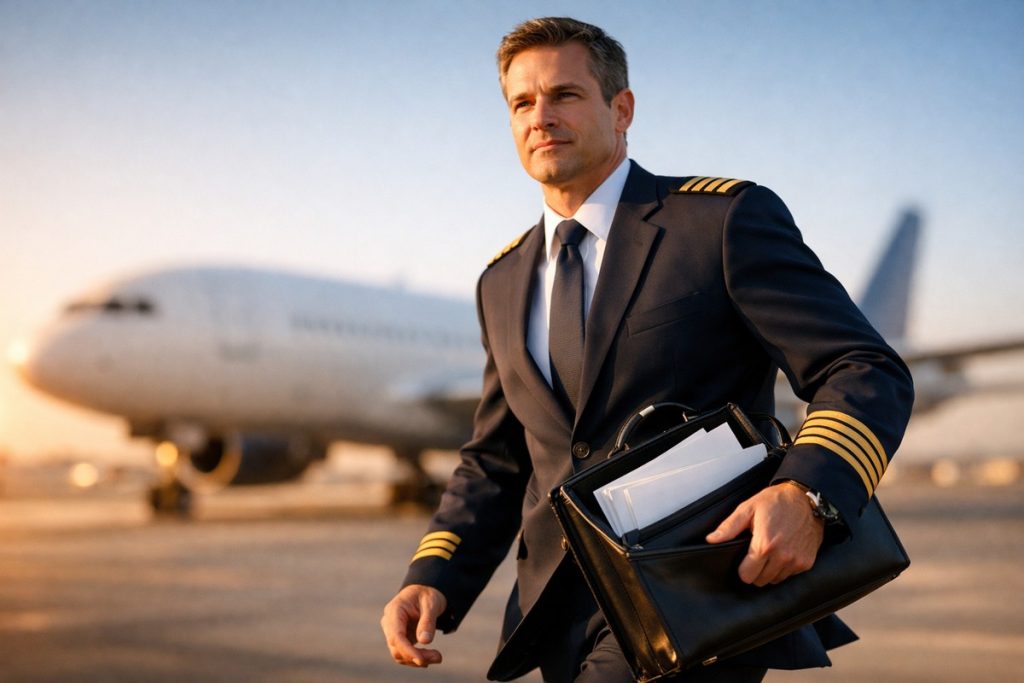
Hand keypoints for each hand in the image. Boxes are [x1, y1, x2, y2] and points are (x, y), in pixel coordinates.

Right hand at [381, 584, 447, 667]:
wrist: (424, 592)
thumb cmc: (427, 595)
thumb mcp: (431, 604)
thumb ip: (427, 621)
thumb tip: (425, 641)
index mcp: (394, 610)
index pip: (396, 636)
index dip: (407, 650)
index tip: (422, 660)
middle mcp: (389, 622)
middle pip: (396, 647)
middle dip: (416, 656)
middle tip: (439, 658)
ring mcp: (392, 631)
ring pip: (399, 654)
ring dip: (417, 660)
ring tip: (437, 657)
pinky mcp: (399, 638)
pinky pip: (404, 653)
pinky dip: (416, 658)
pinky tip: (429, 658)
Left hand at [705, 481, 823, 586]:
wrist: (805, 498)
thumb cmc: (775, 501)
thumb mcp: (748, 509)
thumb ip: (729, 527)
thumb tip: (710, 540)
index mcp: (765, 545)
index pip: (747, 576)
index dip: (742, 569)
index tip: (744, 559)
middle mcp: (782, 557)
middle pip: (760, 581)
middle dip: (755, 570)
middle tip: (757, 554)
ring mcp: (797, 561)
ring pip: (775, 580)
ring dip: (770, 570)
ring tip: (770, 551)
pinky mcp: (807, 562)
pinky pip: (790, 575)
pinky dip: (784, 568)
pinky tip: (783, 552)